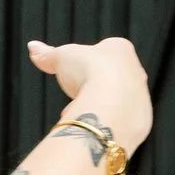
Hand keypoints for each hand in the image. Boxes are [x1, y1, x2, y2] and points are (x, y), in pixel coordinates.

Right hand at [26, 35, 151, 150]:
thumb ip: (47, 54)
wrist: (111, 104)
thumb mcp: (61, 57)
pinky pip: (120, 121)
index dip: (84, 65)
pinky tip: (90, 127)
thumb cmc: (92, 73)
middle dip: (92, 88)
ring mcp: (140, 96)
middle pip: (111, 79)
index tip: (72, 75)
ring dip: (97, 107)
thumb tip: (33, 47)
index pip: (103, 54)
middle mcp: (136, 72)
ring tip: (79, 114)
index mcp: (120, 49)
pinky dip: (104, 124)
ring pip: (116, 101)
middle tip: (75, 95)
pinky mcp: (141, 120)